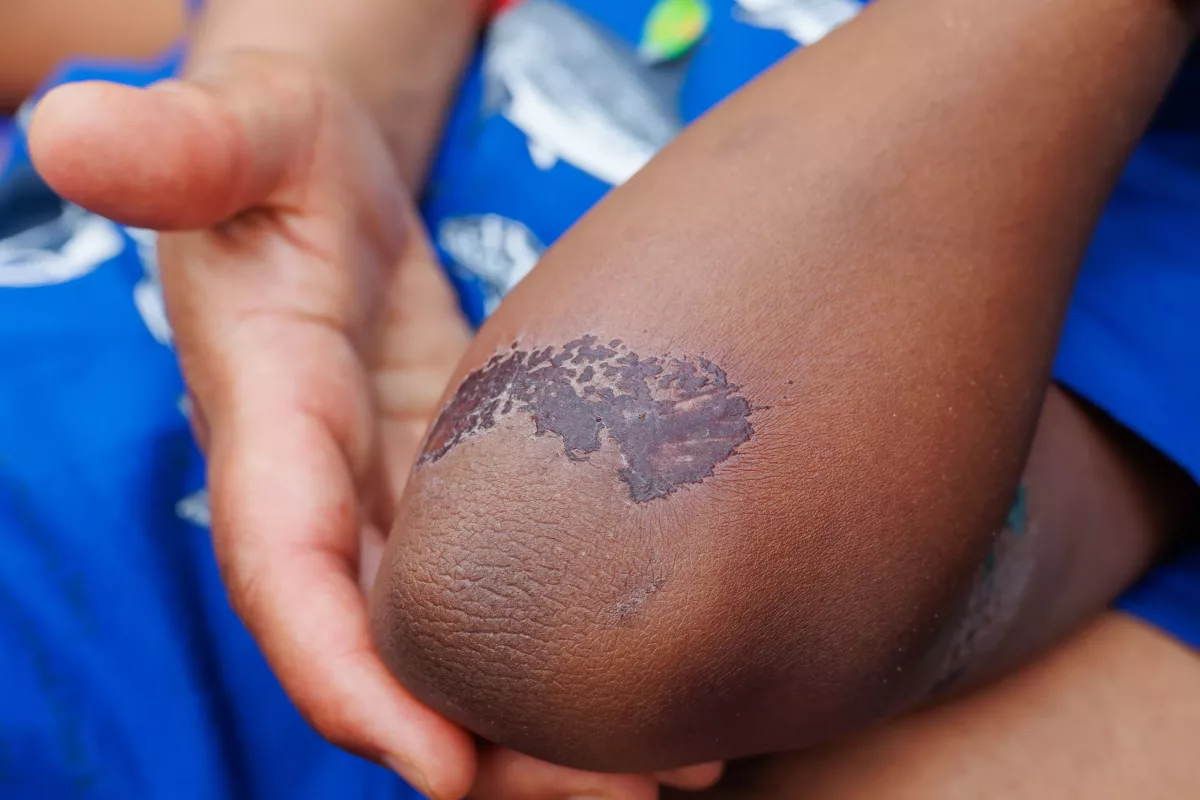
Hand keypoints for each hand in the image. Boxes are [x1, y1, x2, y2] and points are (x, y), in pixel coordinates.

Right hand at [28, 50, 722, 799]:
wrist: (314, 180)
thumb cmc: (275, 149)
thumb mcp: (243, 128)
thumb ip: (182, 144)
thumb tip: (76, 128)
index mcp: (267, 418)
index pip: (285, 571)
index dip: (348, 677)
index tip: (441, 767)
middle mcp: (321, 489)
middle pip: (385, 650)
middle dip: (485, 745)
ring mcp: (388, 497)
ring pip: (447, 643)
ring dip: (543, 728)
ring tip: (675, 773)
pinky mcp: (446, 486)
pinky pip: (489, 593)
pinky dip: (555, 654)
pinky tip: (654, 688)